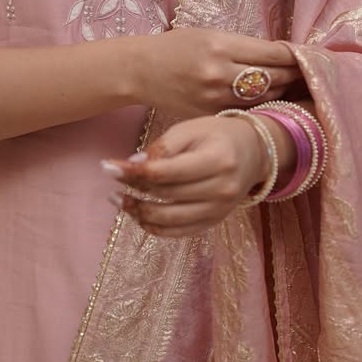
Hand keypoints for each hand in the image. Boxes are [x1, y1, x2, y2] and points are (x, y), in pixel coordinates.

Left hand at [103, 115, 269, 238]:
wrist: (254, 151)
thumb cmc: (217, 135)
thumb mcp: (191, 129)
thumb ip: (163, 147)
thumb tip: (132, 166)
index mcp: (217, 160)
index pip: (166, 172)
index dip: (133, 172)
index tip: (107, 166)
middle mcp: (221, 189)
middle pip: (165, 195)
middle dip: (132, 187)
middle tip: (110, 177)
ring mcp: (219, 210)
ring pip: (168, 219)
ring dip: (137, 211)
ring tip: (118, 199)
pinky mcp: (213, 222)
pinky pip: (176, 232)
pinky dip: (152, 226)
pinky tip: (136, 212)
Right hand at [125, 28, 304, 120]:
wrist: (141, 71)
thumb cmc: (176, 46)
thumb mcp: (209, 34)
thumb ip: (243, 46)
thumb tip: (281, 54)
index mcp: (220, 46)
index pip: (273, 54)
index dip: (295, 55)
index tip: (307, 55)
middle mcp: (220, 73)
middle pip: (274, 77)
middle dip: (293, 74)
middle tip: (305, 71)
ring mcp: (215, 98)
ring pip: (264, 97)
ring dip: (281, 91)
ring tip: (291, 85)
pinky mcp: (211, 115)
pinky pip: (246, 111)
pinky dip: (259, 105)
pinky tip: (267, 99)